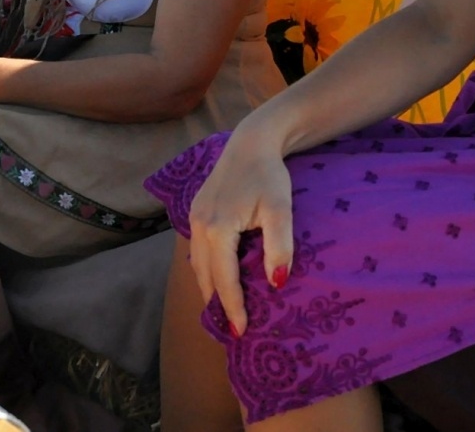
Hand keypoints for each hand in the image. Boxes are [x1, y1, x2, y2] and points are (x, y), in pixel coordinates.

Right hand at [186, 124, 294, 336]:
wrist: (252, 141)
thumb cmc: (270, 174)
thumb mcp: (281, 208)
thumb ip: (280, 245)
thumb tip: (276, 283)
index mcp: (218, 228)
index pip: (225, 279)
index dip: (233, 307)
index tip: (241, 332)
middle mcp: (199, 225)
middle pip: (206, 276)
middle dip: (217, 305)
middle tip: (231, 331)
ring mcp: (194, 217)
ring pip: (198, 265)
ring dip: (210, 289)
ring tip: (223, 311)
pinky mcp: (196, 211)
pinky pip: (197, 251)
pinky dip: (206, 270)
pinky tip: (218, 278)